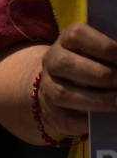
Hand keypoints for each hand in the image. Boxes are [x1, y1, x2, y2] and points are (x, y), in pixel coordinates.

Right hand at [37, 22, 116, 139]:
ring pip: (62, 94)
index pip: (78, 36)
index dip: (105, 46)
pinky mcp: (52, 112)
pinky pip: (66, 119)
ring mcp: (48, 87)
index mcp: (66, 39)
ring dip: (97, 99)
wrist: (66, 84)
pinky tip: (107, 119)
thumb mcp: (102, 50)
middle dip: (101, 74)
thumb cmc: (96, 61)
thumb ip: (113, 53)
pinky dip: (89, 121)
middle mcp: (52, 61)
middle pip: (66, 65)